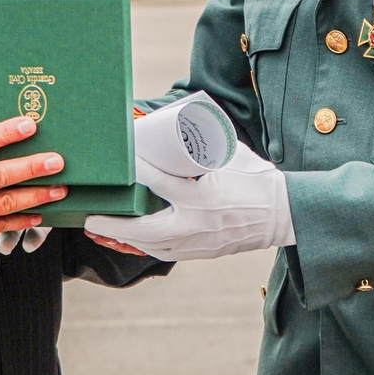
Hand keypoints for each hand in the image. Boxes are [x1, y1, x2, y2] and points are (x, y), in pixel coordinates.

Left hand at [83, 144, 292, 260]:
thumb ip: (207, 143)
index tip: (121, 162)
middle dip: (114, 223)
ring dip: (123, 239)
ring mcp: (199, 243)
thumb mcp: (234, 156)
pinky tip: (128, 242)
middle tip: (90, 214)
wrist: (283, 215)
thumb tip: (185, 121)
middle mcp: (197, 223)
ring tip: (100, 230)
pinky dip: (143, 247)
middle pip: (144, 228)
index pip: (161, 182)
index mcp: (205, 196)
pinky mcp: (202, 252)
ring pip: (151, 246)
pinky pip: (164, 253)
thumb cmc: (259, 180)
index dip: (137, 171)